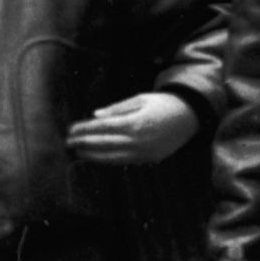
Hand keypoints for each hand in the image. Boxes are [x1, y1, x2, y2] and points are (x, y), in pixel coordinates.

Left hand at [63, 91, 200, 167]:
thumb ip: (116, 109)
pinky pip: (125, 161)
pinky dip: (109, 160)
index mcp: (136, 122)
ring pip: (113, 157)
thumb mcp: (140, 99)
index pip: (102, 128)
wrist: (191, 116)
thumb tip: (95, 116)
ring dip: (93, 155)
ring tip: (78, 152)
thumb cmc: (162, 104)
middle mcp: (139, 140)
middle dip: (84, 143)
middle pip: (104, 143)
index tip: (71, 129)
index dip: (84, 129)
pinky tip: (97, 157)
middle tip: (68, 142)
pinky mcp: (150, 159)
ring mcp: (145, 152)